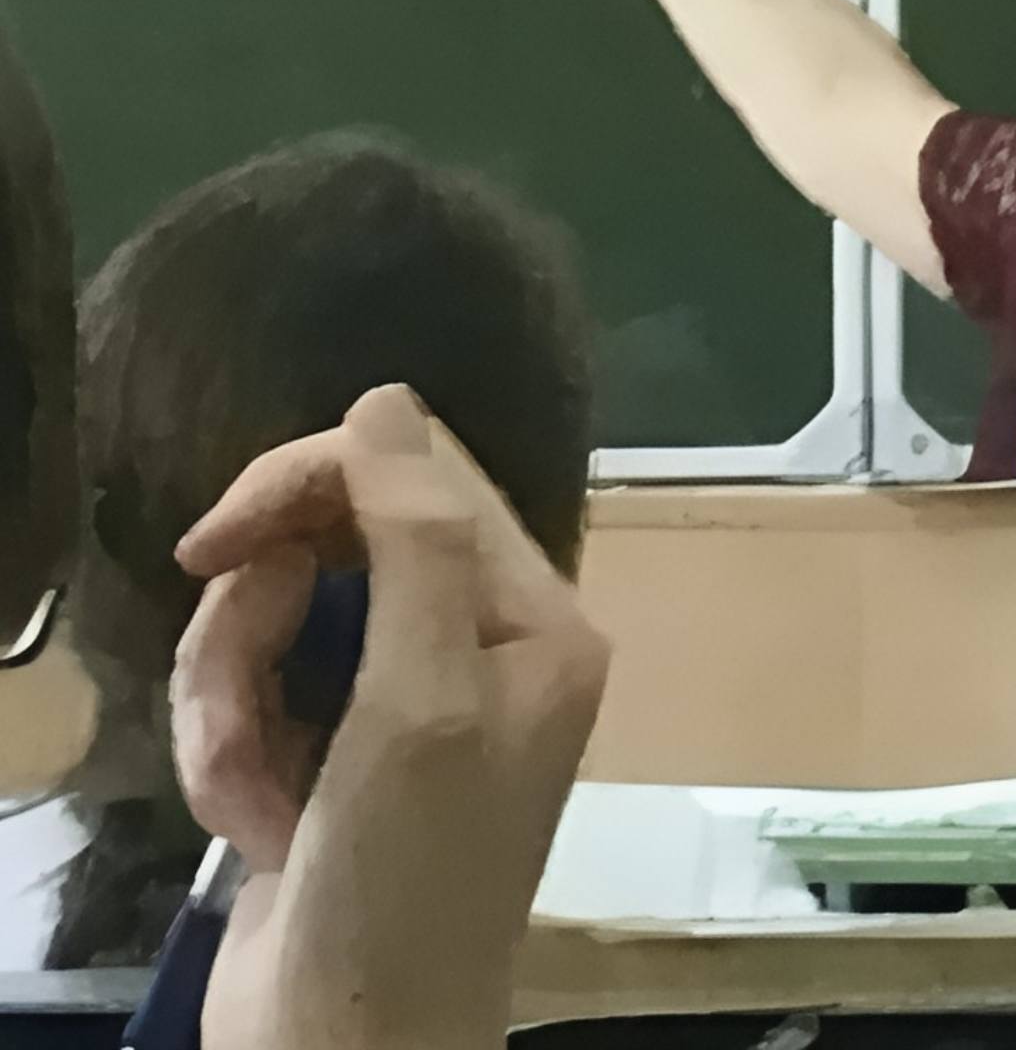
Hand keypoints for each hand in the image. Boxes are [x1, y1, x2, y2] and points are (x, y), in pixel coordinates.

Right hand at [172, 386, 609, 1049]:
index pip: (421, 476)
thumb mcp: (422, 702)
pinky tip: (254, 829)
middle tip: (241, 702)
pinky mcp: (332, 749)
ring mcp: (403, 696)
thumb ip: (416, 540)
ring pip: (277, 618)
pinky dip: (228, 756)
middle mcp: (481, 639)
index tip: (215, 544)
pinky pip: (252, 692)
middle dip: (262, 624)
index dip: (309, 485)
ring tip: (256, 797)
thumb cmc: (404, 884)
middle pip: (337, 541)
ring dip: (235, 705)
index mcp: (533, 615)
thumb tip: (388, 399)